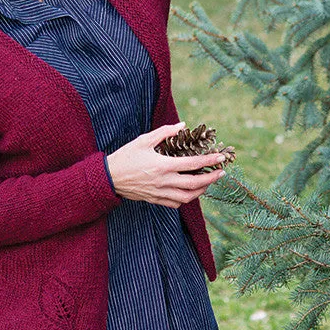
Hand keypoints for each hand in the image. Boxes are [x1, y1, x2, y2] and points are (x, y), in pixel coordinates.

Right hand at [106, 122, 226, 208]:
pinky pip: (175, 203)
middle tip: (221, 172)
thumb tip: (182, 126)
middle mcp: (164, 181)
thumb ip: (164, 132)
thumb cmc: (125, 156)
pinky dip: (186, 199)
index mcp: (162, 165)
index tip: (220, 158)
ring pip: (187, 197)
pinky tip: (190, 192)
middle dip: (211, 178)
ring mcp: (160, 192)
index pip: (193, 163)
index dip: (209, 161)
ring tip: (208, 182)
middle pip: (194, 183)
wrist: (108, 177)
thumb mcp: (144, 140)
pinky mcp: (155, 199)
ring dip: (201, 190)